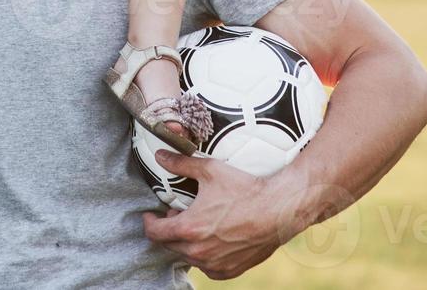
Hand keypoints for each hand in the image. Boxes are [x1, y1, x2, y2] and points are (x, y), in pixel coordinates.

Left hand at [141, 150, 296, 280]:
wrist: (277, 210)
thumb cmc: (244, 189)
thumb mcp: (210, 171)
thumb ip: (181, 164)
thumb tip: (161, 156)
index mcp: (189, 228)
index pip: (154, 232)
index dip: (149, 221)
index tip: (152, 215)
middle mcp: (198, 251)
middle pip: (169, 245)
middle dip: (169, 229)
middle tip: (179, 214)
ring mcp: (213, 264)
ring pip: (187, 256)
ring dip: (186, 243)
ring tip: (198, 225)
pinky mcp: (228, 271)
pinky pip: (207, 267)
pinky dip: (205, 255)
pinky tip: (213, 240)